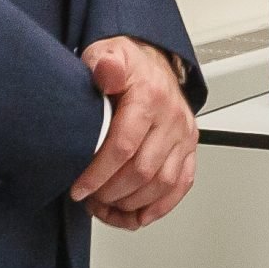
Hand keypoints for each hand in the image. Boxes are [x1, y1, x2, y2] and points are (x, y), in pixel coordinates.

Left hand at [68, 37, 197, 231]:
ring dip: (131, 203)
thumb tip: (106, 71)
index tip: (79, 188)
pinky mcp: (189, 149)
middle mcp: (171, 118)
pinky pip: (181, 185)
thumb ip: (103, 61)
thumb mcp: (107, 52)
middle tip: (90, 198)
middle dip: (111, 192)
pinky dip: (159, 207)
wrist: (153, 63)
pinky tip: (138, 215)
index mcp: (149, 96)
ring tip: (106, 205)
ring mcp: (183, 135)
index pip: (124, 145)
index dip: (98, 174)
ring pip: (161, 184)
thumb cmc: (127, 65)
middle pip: (142, 171)